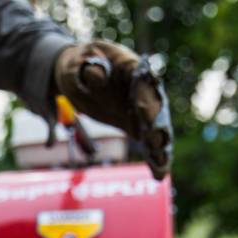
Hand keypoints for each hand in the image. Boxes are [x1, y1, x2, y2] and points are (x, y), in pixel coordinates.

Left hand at [55, 41, 172, 179]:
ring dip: (159, 148)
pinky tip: (159, 175)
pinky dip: (153, 157)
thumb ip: (87, 69)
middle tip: (158, 144)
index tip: (147, 116)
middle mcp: (141, 89)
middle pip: (155, 108)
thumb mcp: (76, 63)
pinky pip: (146, 141)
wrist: (76, 74)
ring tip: (162, 168)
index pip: (143, 83)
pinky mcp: (134, 124)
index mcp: (130, 67)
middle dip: (157, 126)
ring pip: (155, 128)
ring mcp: (140, 108)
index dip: (146, 100)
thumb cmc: (76, 64)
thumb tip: (98, 77)